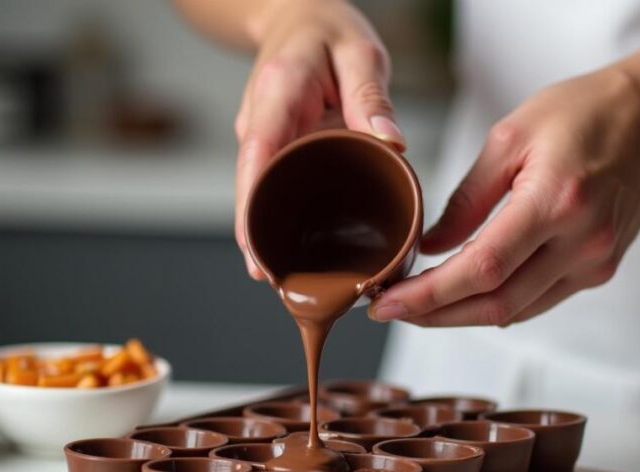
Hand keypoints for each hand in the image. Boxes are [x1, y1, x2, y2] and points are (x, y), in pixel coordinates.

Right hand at [234, 0, 404, 278]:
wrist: (297, 15)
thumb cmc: (329, 31)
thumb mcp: (360, 53)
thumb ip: (372, 97)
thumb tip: (391, 143)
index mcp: (279, 93)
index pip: (257, 154)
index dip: (252, 204)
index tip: (254, 244)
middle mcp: (259, 118)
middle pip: (248, 185)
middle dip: (252, 233)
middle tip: (269, 277)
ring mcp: (259, 135)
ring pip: (253, 190)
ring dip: (259, 231)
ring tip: (275, 276)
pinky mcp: (268, 146)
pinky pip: (266, 184)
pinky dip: (271, 215)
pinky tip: (282, 248)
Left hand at [369, 65, 639, 326]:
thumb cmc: (582, 113)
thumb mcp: (510, 137)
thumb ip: (466, 200)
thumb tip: (428, 248)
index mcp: (555, 202)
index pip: (482, 269)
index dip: (430, 296)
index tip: (387, 302)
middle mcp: (581, 242)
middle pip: (496, 304)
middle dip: (435, 315)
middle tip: (389, 309)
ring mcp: (595, 262)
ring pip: (515, 311)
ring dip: (460, 316)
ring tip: (416, 305)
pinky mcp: (599, 270)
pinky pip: (536, 302)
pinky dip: (494, 304)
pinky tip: (461, 296)